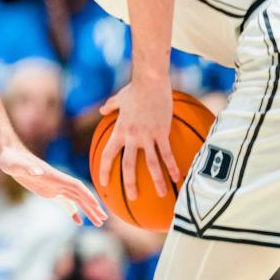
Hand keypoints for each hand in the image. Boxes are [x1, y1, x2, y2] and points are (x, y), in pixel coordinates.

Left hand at [0, 146, 106, 225]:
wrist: (9, 154)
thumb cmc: (11, 158)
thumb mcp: (15, 164)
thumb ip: (27, 168)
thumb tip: (38, 172)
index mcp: (53, 175)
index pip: (76, 185)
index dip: (87, 195)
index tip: (97, 206)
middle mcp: (57, 180)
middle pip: (80, 194)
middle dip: (91, 206)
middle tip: (103, 220)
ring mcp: (54, 185)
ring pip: (75, 199)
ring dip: (87, 210)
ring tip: (98, 222)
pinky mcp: (48, 190)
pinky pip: (64, 201)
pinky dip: (72, 211)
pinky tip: (78, 221)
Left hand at [97, 77, 178, 200]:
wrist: (150, 81)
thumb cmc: (135, 88)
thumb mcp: (119, 99)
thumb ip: (110, 106)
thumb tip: (102, 109)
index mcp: (119, 131)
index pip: (108, 154)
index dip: (105, 169)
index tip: (103, 182)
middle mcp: (131, 136)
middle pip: (128, 165)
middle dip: (129, 184)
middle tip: (132, 198)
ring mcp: (147, 136)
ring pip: (151, 163)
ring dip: (156, 180)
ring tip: (161, 195)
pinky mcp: (161, 132)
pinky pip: (167, 153)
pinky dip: (172, 166)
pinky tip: (178, 178)